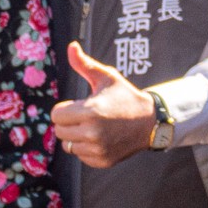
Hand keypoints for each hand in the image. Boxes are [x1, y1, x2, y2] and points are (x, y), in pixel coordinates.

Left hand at [49, 44, 156, 168]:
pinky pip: (80, 155)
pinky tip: (102, 138)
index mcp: (90, 112)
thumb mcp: (107, 77)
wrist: (151, 121)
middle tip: (88, 116)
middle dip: (69, 122)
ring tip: (95, 127)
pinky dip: (87, 148)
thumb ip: (85, 64)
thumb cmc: (125, 96)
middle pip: (59, 131)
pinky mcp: (102, 161)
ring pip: (68, 145)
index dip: (67, 108)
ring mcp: (97, 149)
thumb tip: (71, 46)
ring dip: (77, 136)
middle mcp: (92, 133)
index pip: (56, 115)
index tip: (82, 104)